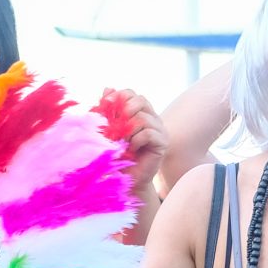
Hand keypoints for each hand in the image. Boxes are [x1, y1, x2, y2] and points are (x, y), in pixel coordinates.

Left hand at [103, 89, 167, 206]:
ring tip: (123, 143)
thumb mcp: (108, 131)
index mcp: (139, 112)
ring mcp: (159, 130)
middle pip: (140, 100)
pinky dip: (136, 140)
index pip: (131, 94)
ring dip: (128, 131)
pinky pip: (147, 133)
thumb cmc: (117, 156)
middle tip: (116, 128)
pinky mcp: (162, 143)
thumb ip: (107, 111)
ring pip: (143, 118)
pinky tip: (132, 150)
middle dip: (124, 111)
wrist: (126, 180)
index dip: (118, 96)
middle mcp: (152, 118)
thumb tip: (107, 88)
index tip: (104, 104)